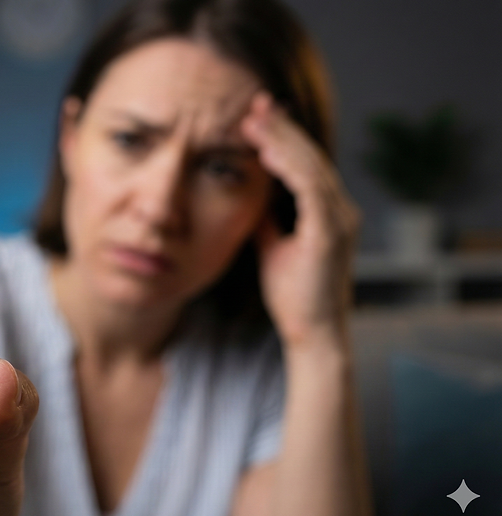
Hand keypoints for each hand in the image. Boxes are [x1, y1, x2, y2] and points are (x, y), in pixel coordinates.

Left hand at [240, 93, 359, 354]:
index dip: (283, 138)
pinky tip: (266, 153)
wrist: (313, 335)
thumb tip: (251, 199)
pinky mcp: (330, 234)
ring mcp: (340, 221)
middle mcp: (341, 211)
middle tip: (255, 103)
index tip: (256, 117)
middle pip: (311, 157)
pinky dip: (289, 168)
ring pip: (311, 166)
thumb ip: (268, 221)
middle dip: (282, 128)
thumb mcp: (273, 248)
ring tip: (254, 119)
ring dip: (281, 140)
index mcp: (329, 212)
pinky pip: (310, 190)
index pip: (306, 164)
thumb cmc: (294, 296)